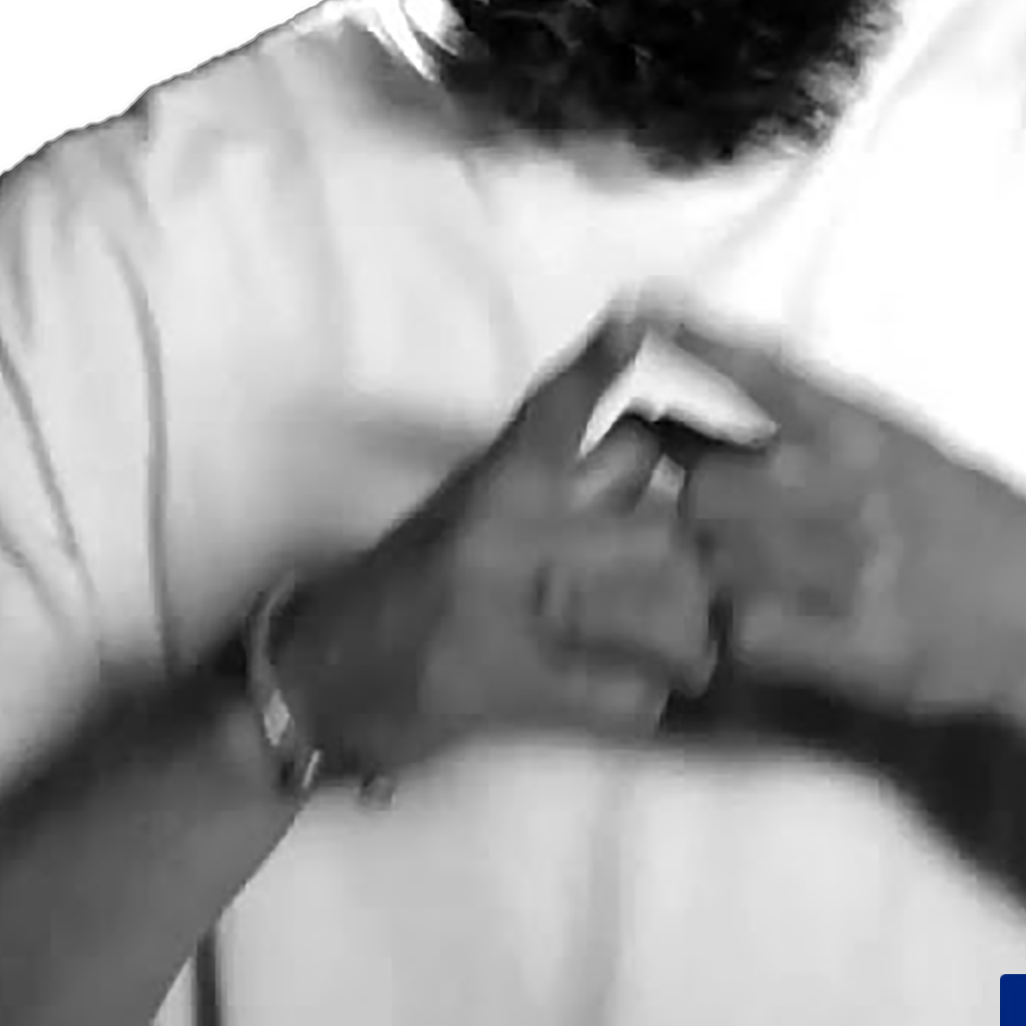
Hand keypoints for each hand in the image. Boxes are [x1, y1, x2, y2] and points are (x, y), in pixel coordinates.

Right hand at [272, 311, 717, 785]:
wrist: (319, 674)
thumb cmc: (409, 579)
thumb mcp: (474, 501)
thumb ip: (557, 474)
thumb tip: (651, 444)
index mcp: (497, 478)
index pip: (558, 408)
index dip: (598, 365)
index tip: (631, 327)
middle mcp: (505, 528)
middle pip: (650, 518)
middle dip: (690, 550)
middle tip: (705, 574)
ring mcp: (509, 606)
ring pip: (653, 607)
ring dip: (683, 636)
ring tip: (693, 652)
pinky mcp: (511, 684)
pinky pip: (623, 692)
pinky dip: (641, 699)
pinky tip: (636, 698)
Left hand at [646, 307, 1025, 719]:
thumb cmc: (969, 525)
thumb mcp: (899, 448)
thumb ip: (805, 428)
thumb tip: (692, 408)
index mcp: (864, 428)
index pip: (763, 369)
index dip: (696, 337)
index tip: (636, 307)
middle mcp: (854, 487)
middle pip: (703, 490)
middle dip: (697, 516)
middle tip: (729, 538)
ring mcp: (857, 566)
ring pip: (717, 565)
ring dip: (719, 580)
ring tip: (770, 586)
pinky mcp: (861, 644)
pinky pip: (750, 634)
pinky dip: (747, 637)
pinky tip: (783, 633)